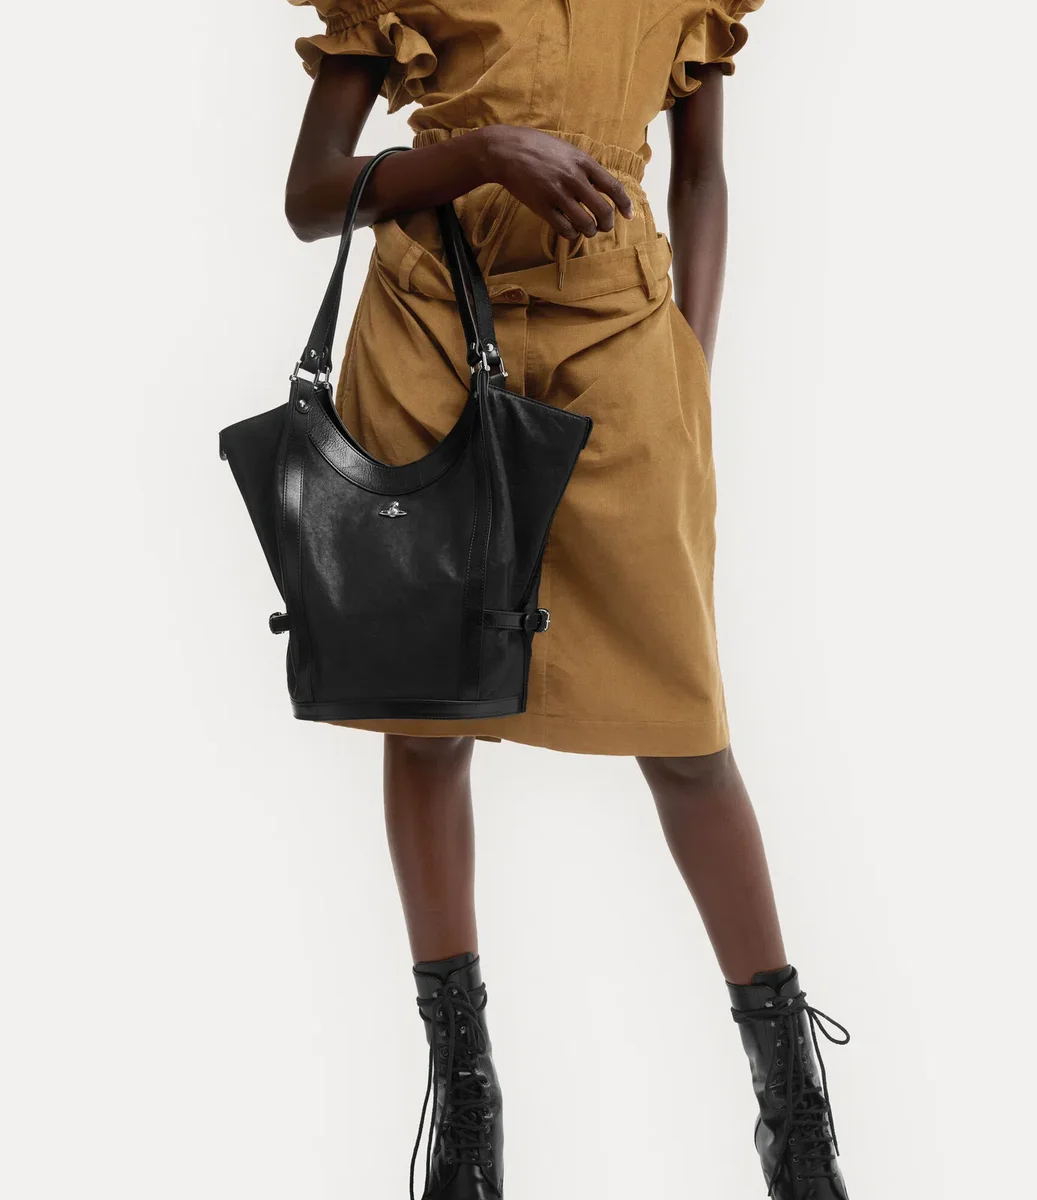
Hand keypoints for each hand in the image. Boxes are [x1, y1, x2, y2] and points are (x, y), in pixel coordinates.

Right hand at [470, 126, 634, 239]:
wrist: (506, 151)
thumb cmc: (538, 148)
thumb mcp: (567, 150)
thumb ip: (585, 167)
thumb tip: (603, 187)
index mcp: (583, 162)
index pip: (613, 187)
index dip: (624, 204)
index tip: (629, 215)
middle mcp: (574, 179)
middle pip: (603, 211)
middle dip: (607, 224)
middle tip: (603, 226)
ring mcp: (558, 194)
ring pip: (585, 224)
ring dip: (589, 231)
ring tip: (586, 229)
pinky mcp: (543, 207)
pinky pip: (565, 229)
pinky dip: (572, 234)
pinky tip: (570, 230)